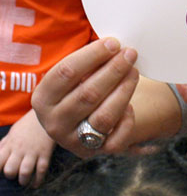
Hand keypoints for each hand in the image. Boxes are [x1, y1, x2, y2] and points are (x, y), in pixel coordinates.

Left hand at [0, 109, 54, 186]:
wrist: (48, 113)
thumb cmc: (28, 125)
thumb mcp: (13, 132)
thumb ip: (4, 144)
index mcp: (10, 145)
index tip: (1, 171)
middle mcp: (20, 150)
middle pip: (10, 170)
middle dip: (11, 176)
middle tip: (14, 175)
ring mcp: (34, 152)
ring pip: (25, 172)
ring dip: (23, 180)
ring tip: (24, 181)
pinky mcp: (46, 153)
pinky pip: (42, 170)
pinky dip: (38, 180)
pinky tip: (35, 183)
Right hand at [31, 38, 138, 156]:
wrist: (77, 124)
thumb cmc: (78, 90)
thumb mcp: (73, 77)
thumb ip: (88, 62)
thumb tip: (114, 45)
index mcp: (43, 99)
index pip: (66, 72)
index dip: (93, 55)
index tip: (113, 43)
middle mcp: (54, 122)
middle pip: (88, 94)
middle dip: (113, 70)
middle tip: (130, 54)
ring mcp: (73, 141)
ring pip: (104, 116)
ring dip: (124, 91)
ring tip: (134, 71)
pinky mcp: (93, 153)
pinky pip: (115, 139)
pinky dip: (126, 121)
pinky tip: (130, 107)